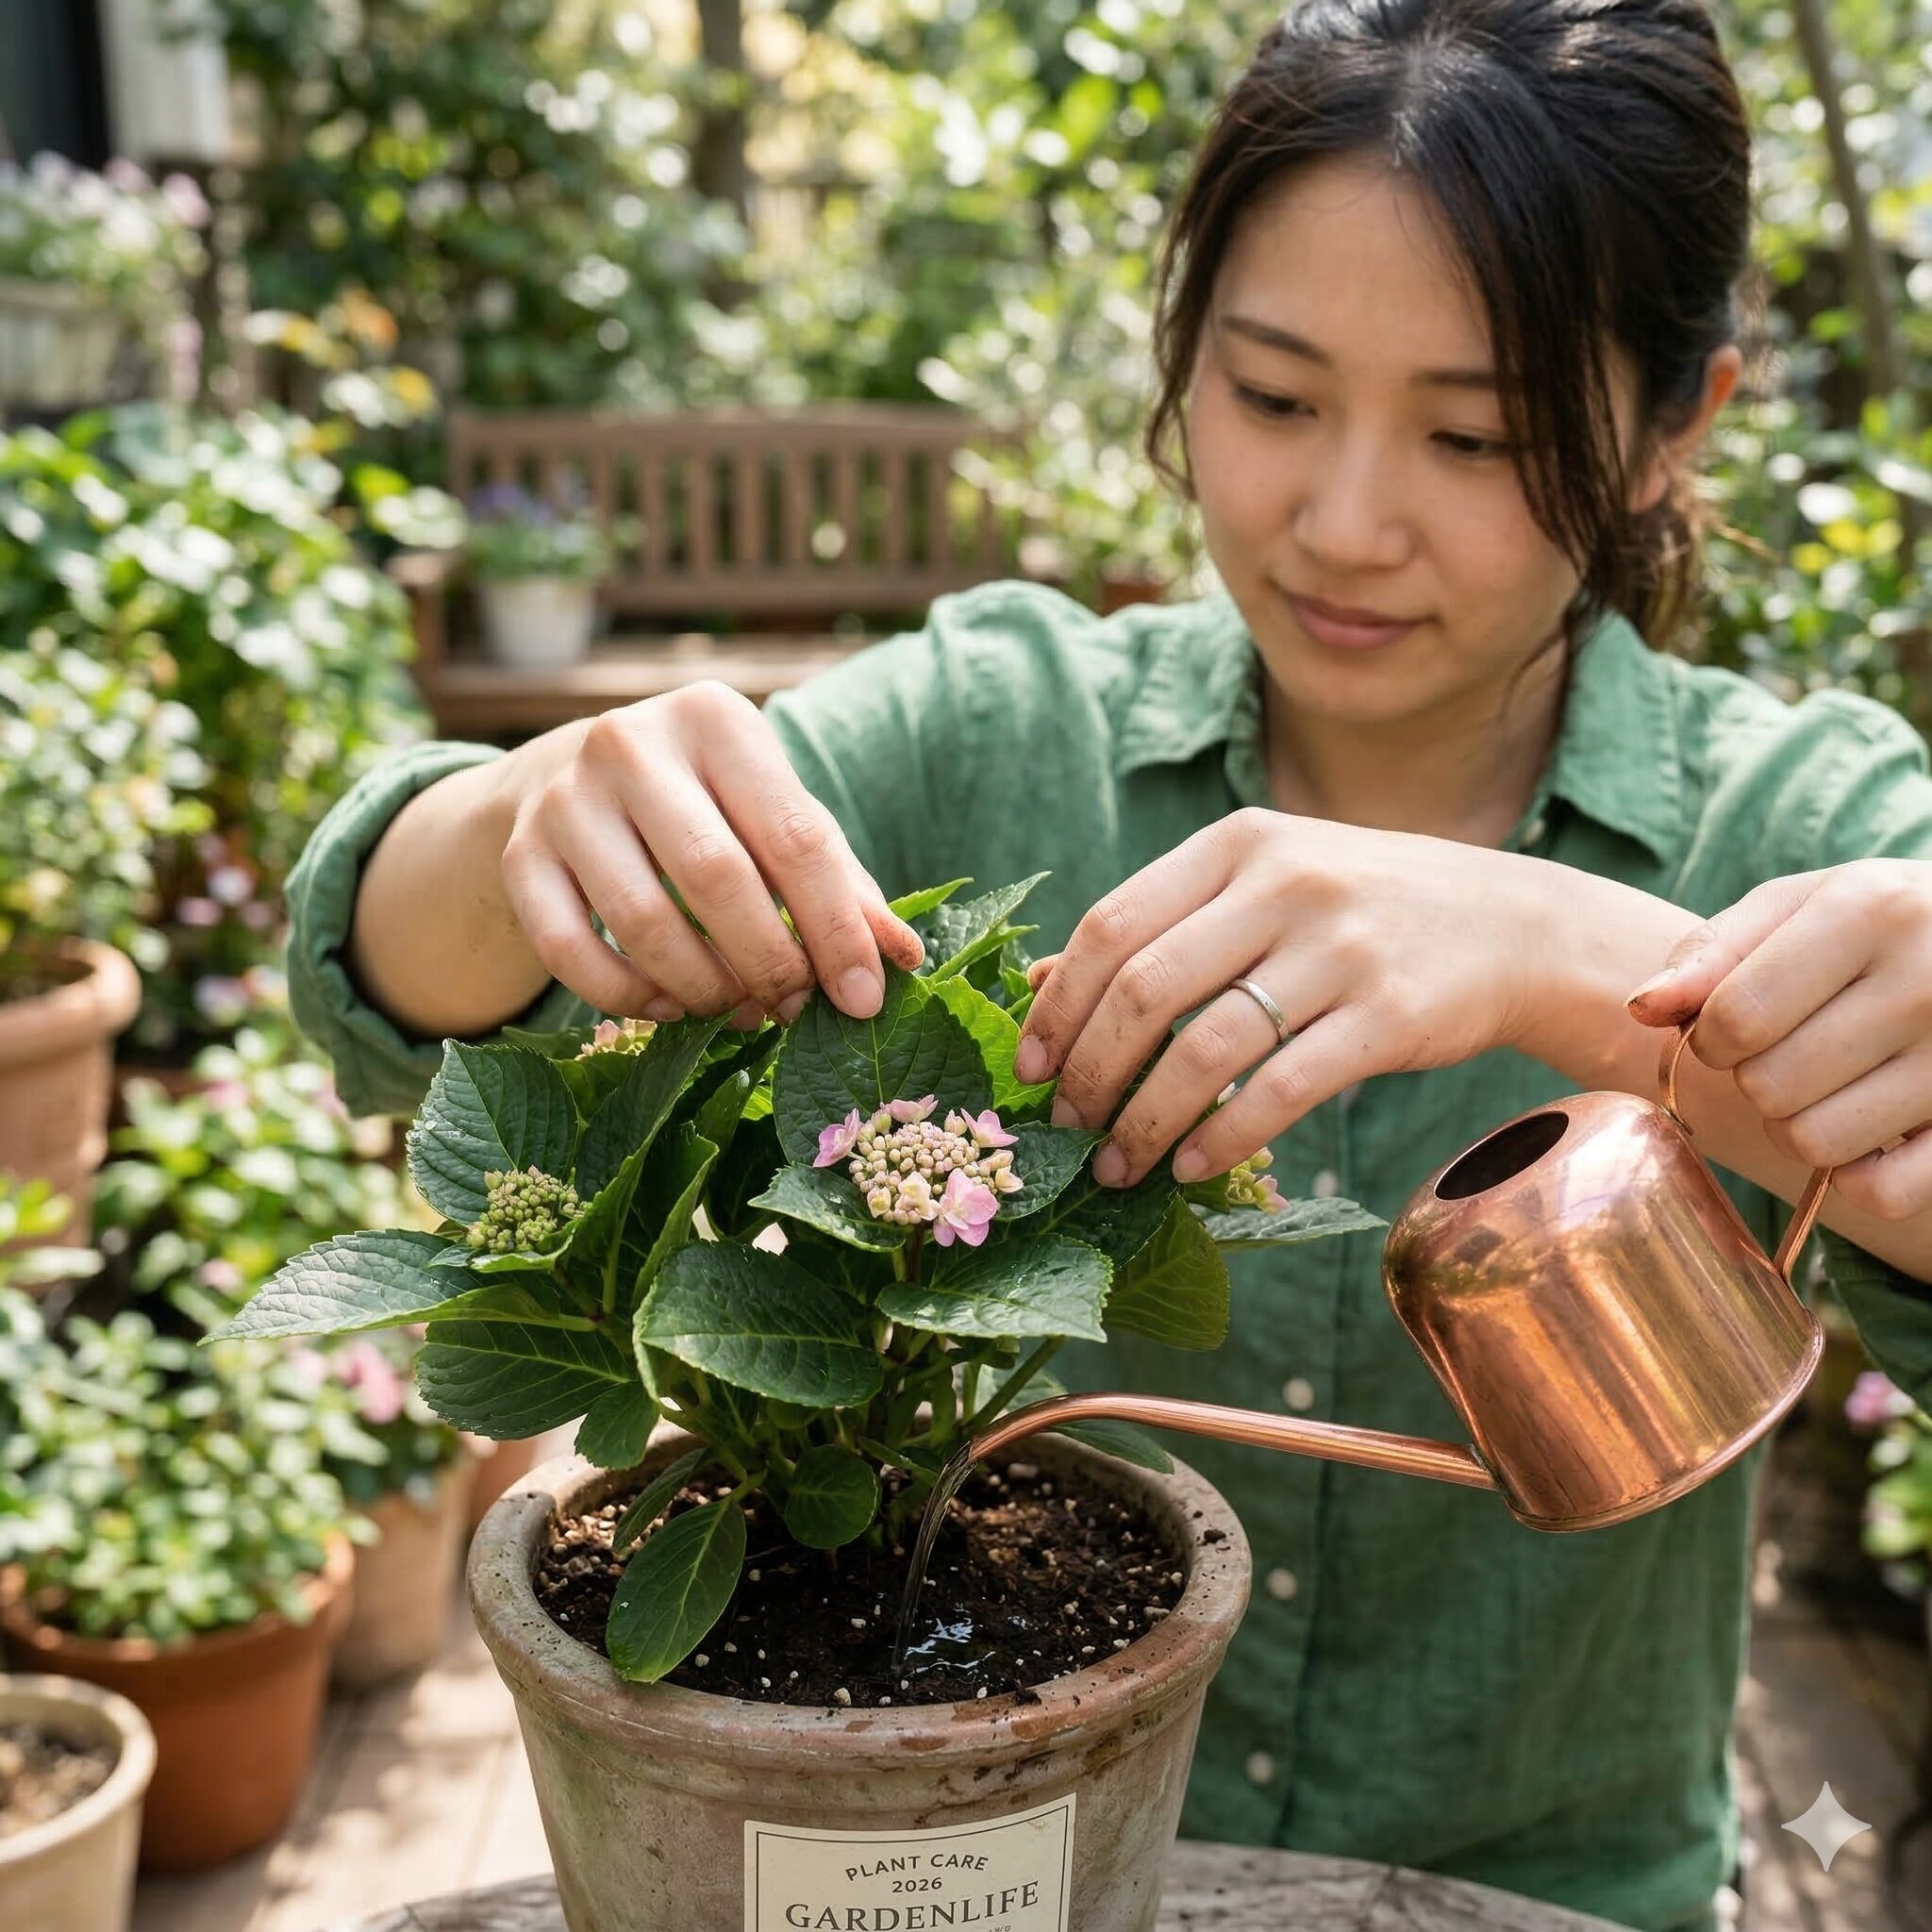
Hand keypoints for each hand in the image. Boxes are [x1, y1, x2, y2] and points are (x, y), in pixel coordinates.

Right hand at [497, 682, 924, 1027]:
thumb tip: (904, 961)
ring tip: (735, 1010)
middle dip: (767, 962)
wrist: (565, 782)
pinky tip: (667, 1007)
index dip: (836, 929)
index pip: (796, 836)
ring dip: (701, 986)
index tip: (864, 1000)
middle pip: (717, 878)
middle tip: (791, 1009)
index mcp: (718, 720)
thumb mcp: (774, 818)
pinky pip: (569, 951)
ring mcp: (566, 797)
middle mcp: (633, 742)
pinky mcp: (520, 854)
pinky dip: (626, 996)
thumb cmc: (705, 807)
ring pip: (642, 920)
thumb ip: (840, 883)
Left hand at [1011, 807, 1548, 1187]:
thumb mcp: (1263, 883)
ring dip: (1144, 1120)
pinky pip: (1279, 1090)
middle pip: (1145, 989)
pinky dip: (1222, 1137)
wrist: (1518, 925)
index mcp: (1239, 842)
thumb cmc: (1366, 909)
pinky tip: (1190, 1167)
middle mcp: (1286, 883)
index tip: (1030, 1068)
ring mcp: (1341, 948)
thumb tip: (1039, 983)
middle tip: (1067, 1127)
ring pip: (1205, 1049)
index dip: (1058, 1005)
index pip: (1112, 924)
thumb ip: (1161, 923)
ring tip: (1117, 1166)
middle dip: (1090, 1071)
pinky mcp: (1388, 1016)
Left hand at [1624, 858, 1931, 1219]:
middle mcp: (1926, 984)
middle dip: (1755, 1076)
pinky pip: (1880, 1192)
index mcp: (1870, 912)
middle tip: (1790, 1051)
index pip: (1737, 1018)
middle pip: (1768, 1086)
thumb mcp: (1796, 907)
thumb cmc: (1874, 925)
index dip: (1709, 1036)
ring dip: (1798, 1125)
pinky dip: (1856, 1178)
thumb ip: (1712, 952)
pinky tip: (1868, 1131)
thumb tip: (1643, 1008)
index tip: (1729, 1027)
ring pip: (1814, 1143)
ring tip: (1829, 1083)